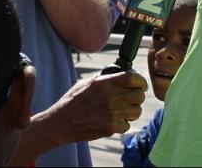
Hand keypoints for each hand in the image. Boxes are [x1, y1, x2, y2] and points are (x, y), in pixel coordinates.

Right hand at [9, 71, 147, 165]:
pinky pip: (127, 124)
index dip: (140, 81)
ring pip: (137, 111)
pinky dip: (122, 124)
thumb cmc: (72, 101)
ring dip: (132, 111)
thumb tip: (123, 75)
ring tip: (122, 111)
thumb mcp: (87, 83)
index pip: (133, 78)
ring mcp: (112, 113)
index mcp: (104, 83)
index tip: (140, 85)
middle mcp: (110, 97)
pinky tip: (112, 121)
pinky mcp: (110, 127)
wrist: (61, 123)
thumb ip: (106, 79)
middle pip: (139, 95)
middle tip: (132, 99)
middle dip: (138, 97)